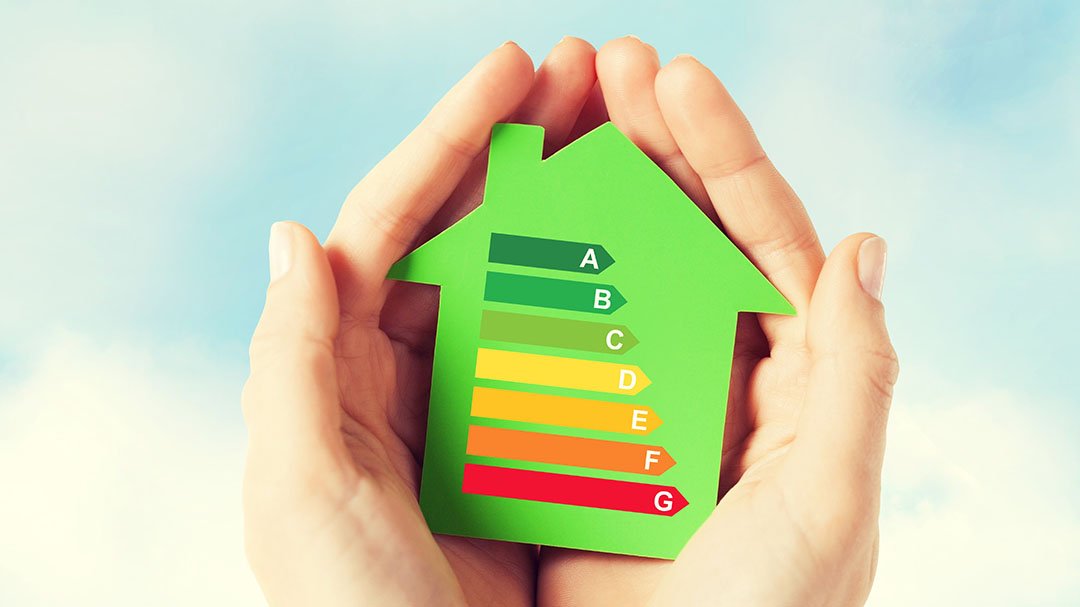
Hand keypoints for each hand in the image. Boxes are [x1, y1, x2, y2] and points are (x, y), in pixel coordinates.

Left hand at [241, 39, 599, 605]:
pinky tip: (644, 247)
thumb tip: (296, 234)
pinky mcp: (522, 438)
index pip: (388, 224)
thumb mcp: (302, 491)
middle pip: (464, 230)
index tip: (512, 70)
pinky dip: (598, 292)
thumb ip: (290, 364)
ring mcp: (467, 398)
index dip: (448, 140)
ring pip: (520, 275)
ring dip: (568, 204)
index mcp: (337, 364)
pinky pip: (561, 345)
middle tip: (591, 79)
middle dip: (524, 149)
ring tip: (628, 136)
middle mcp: (400, 367)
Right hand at [535, 38, 898, 605]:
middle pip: (684, 227)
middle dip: (648, 139)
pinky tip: (499, 216)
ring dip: (584, 184)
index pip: (761, 234)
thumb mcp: (827, 501)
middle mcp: (715, 363)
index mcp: (788, 370)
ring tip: (544, 110)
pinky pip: (551, 326)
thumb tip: (864, 245)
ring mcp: (642, 384)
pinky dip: (526, 267)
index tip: (671, 77)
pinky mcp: (579, 420)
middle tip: (600, 65)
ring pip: (612, 261)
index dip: (722, 150)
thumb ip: (856, 376)